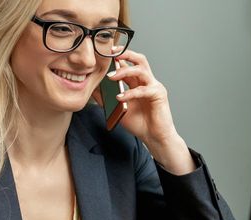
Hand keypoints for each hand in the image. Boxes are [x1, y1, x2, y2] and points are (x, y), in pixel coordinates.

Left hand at [92, 49, 195, 174]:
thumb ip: (106, 98)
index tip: (105, 52)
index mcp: (137, 82)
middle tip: (111, 54)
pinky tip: (120, 98)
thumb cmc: (139, 123)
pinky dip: (130, 93)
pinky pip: (144, 90)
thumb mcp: (117, 109)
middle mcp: (147, 81)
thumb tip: (91, 89)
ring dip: (125, 71)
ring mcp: (154, 86)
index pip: (128, 64)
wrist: (154, 137)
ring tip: (111, 77)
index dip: (118, 57)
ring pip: (141, 70)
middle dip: (125, 54)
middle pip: (139, 60)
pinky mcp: (159, 94)